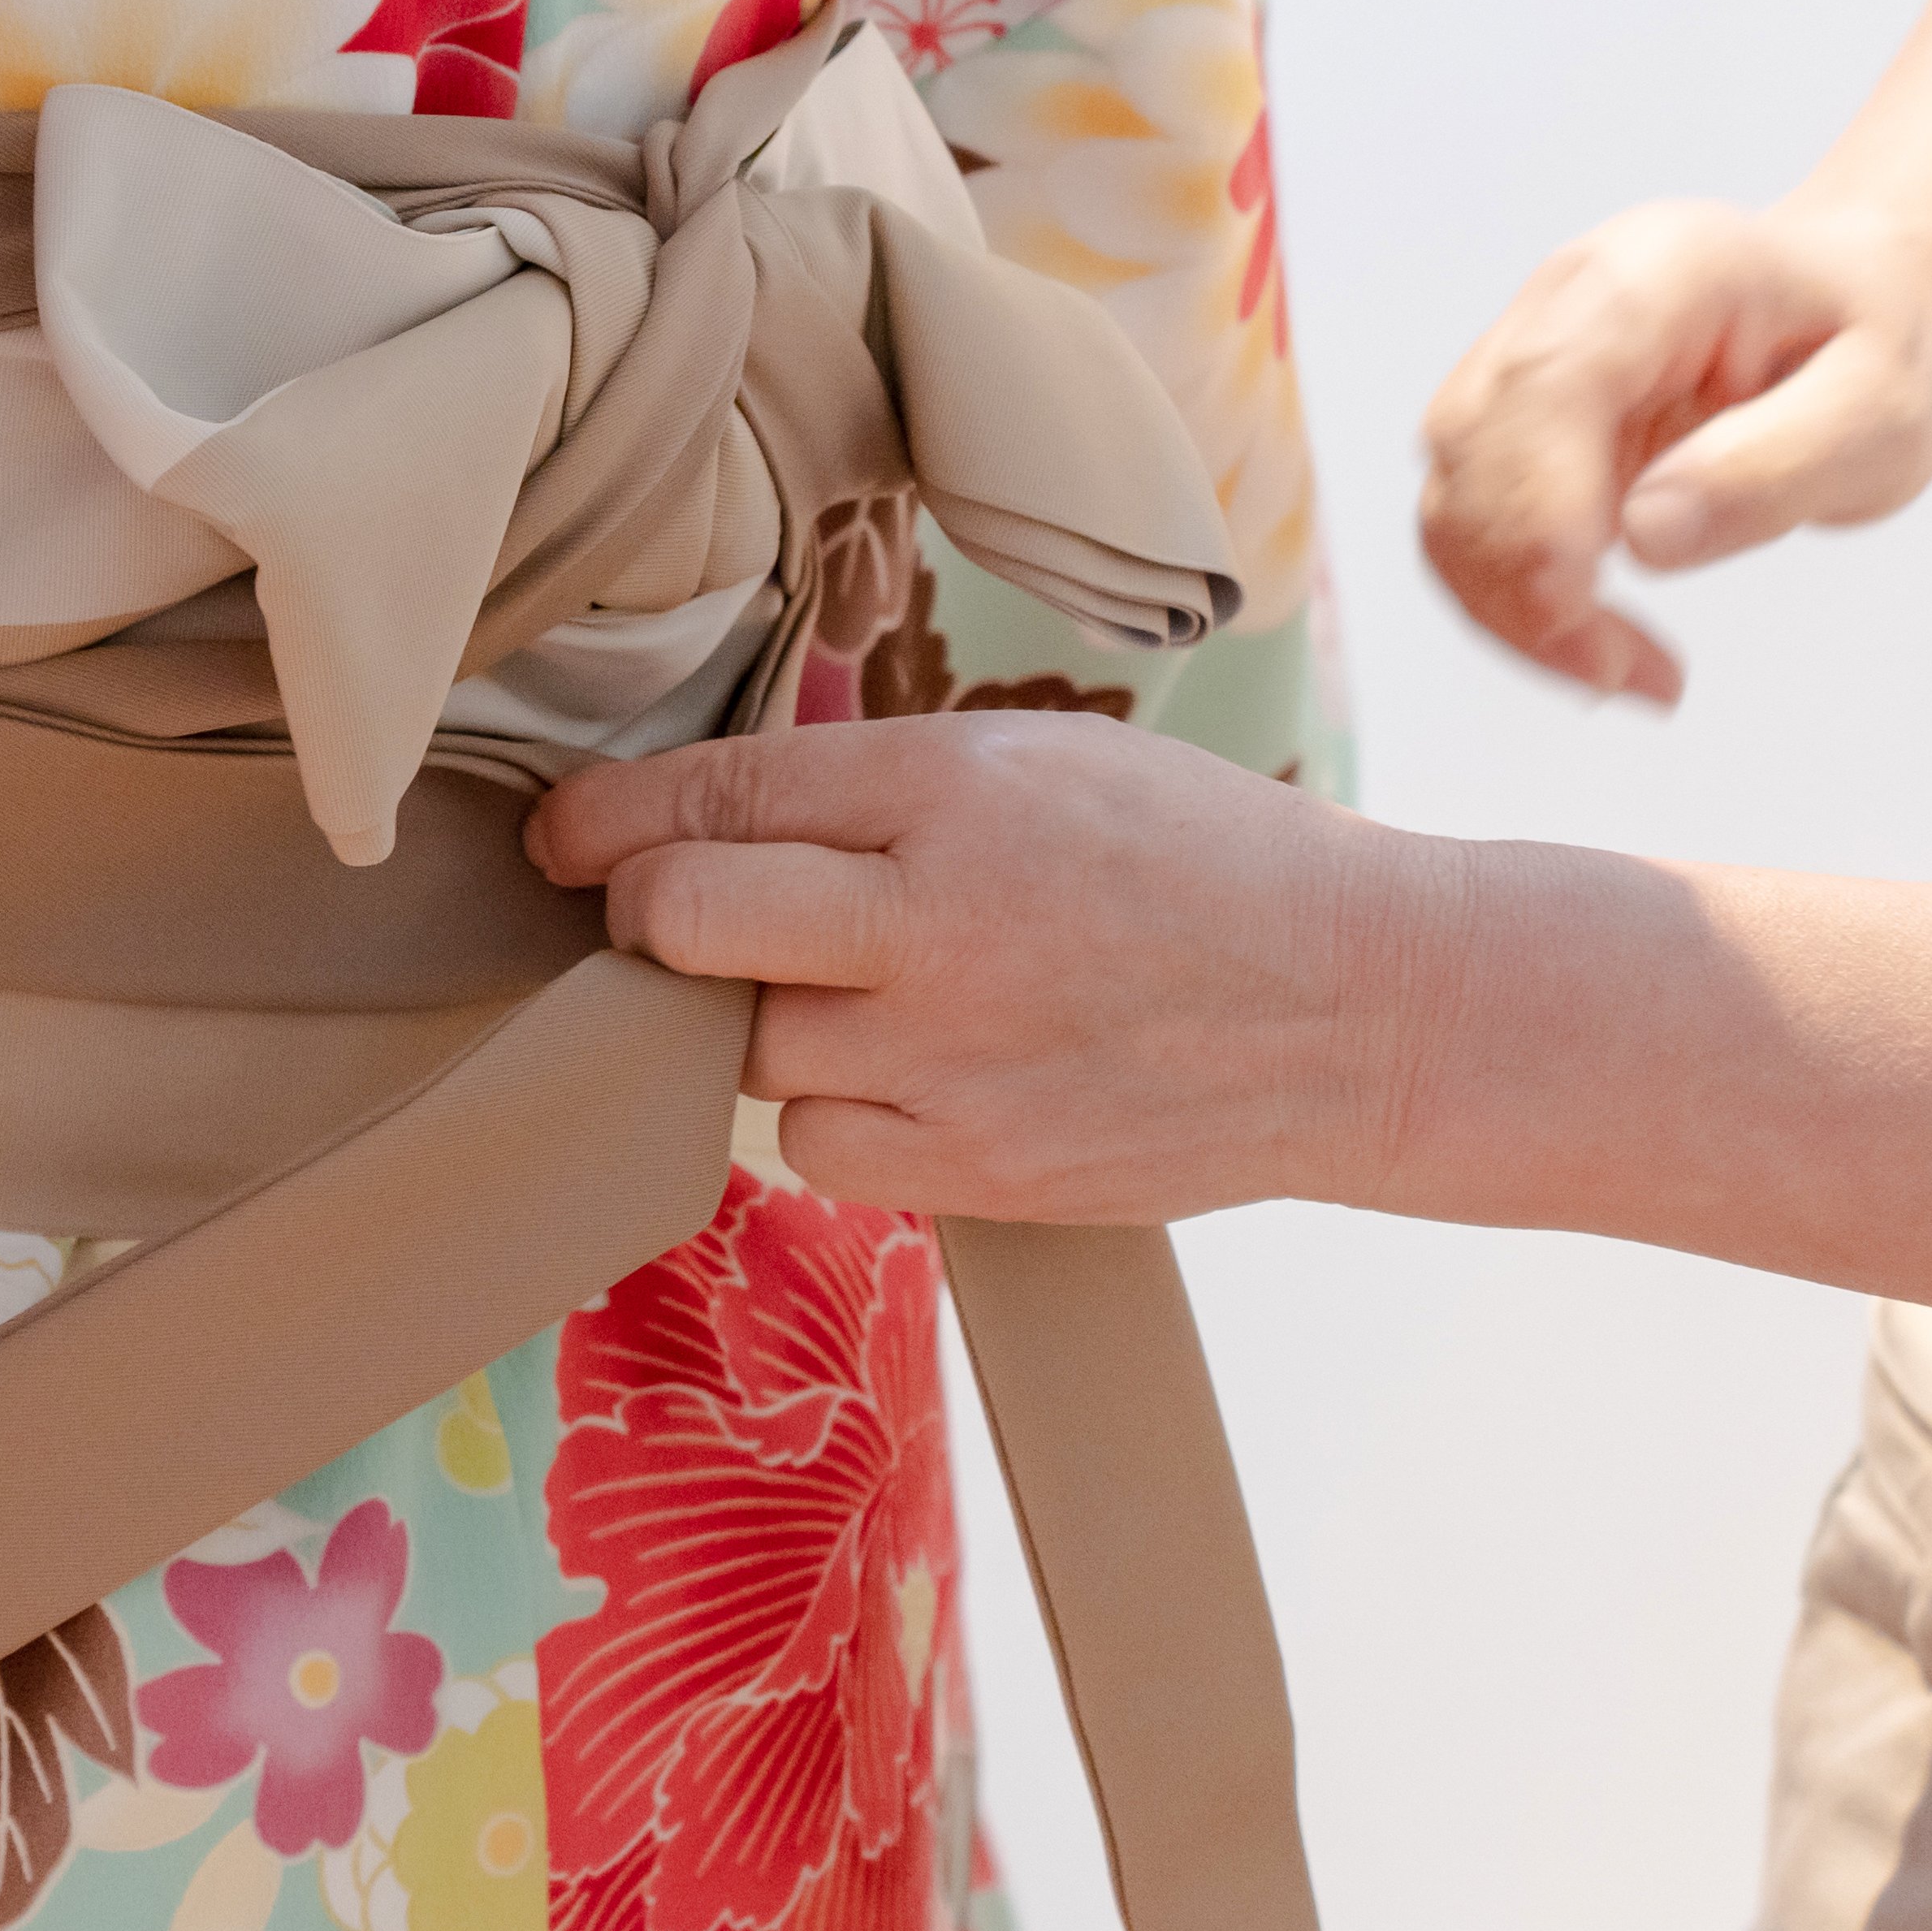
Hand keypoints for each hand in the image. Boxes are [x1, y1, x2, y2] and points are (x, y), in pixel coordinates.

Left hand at [526, 711, 1474, 1224]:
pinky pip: (815, 1147)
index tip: (568, 840)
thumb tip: (699, 820)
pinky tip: (915, 1072)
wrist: (1363, 1012)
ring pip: (744, 1048)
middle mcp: (936, 921)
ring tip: (867, 994)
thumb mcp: (1048, 759)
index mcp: (955, 788)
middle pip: (683, 926)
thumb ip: (877, 788)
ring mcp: (951, 1059)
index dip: (607, 822)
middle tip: (668, 919)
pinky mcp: (975, 1171)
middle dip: (647, 920)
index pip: (714, 797)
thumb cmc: (1200, 865)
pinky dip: (834, 1113)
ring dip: (767, 1021)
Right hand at [1414, 194, 1931, 704]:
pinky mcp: (1509, 424)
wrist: (1853, 307)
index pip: (1547, 384)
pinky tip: (1586, 635)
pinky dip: (1509, 599)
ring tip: (1619, 667)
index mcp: (1657, 272)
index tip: (1578, 614)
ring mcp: (1523, 357)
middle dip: (1521, 582)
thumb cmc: (1869, 352)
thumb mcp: (1884, 415)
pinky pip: (1467, 523)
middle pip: (1474, 445)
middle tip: (1622, 675)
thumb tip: (1648, 535)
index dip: (1536, 508)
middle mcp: (1565, 301)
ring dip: (1508, 604)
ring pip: (1453, 494)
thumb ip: (1776, 468)